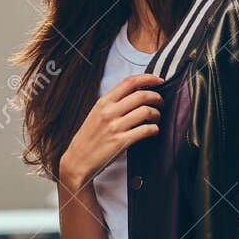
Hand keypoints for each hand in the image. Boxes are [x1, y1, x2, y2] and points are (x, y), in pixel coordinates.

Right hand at [57, 72, 164, 191]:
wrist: (78, 160)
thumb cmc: (89, 138)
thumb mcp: (96, 114)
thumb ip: (113, 103)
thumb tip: (136, 94)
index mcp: (103, 102)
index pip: (129, 82)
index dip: (148, 78)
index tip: (159, 80)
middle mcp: (109, 112)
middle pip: (142, 95)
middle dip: (157, 97)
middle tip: (161, 103)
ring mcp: (115, 127)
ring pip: (146, 112)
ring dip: (157, 114)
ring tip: (156, 119)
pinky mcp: (121, 142)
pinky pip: (146, 130)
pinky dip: (154, 129)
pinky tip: (153, 131)